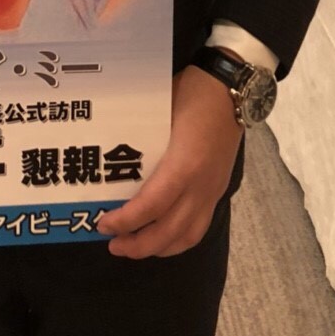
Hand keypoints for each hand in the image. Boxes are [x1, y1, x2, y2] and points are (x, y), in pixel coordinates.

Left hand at [98, 64, 243, 257]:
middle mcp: (200, 185)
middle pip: (170, 231)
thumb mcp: (159, 110)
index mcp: (184, 165)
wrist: (231, 88)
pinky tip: (163, 237)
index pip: (152, 206)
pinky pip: (200, 226)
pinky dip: (179, 239)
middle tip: (113, 244)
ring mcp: (212, 190)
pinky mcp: (218, 189)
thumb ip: (141, 138)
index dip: (126, 221)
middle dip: (140, 245)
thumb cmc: (192, 92)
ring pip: (189, 235)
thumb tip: (110, 153)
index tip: (104, 224)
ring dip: (161, 248)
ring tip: (136, 247)